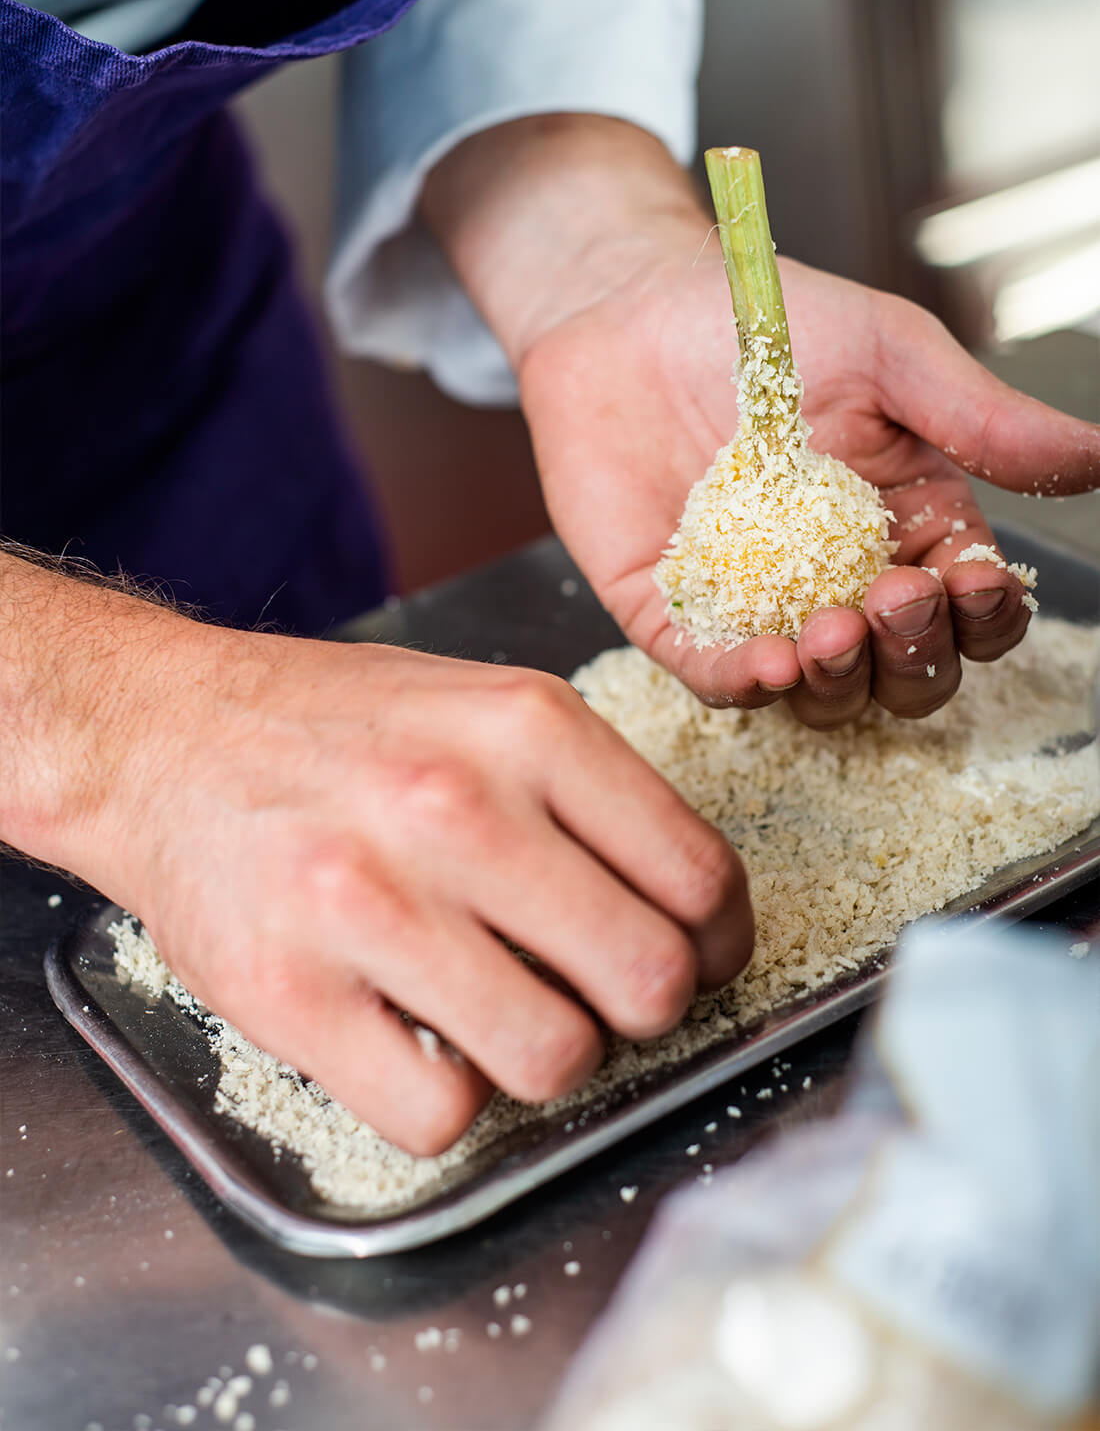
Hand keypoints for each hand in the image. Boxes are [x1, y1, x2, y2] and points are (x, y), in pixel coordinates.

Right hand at [2, 558, 749, 1153]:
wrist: (162, 738)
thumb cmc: (339, 732)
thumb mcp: (485, 708)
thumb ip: (592, 798)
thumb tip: (691, 919)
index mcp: (528, 726)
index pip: (701, 879)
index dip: (718, 943)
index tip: (696, 957)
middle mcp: (456, 806)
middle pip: (648, 981)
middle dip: (642, 1011)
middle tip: (599, 995)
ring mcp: (368, 901)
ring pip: (554, 1059)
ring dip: (545, 1058)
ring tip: (500, 1014)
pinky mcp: (290, 992)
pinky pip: (440, 1116)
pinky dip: (446, 1103)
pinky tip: (419, 1043)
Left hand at [519, 248, 1099, 727]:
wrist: (632, 305)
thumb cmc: (765, 322)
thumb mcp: (889, 354)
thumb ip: (981, 417)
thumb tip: (1097, 459)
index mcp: (908, 528)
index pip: (968, 606)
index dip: (982, 613)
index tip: (972, 582)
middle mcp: (838, 582)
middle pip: (903, 669)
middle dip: (914, 654)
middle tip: (895, 602)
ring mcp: (757, 607)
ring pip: (820, 693)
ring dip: (840, 681)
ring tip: (830, 634)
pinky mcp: (674, 614)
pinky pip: (715, 675)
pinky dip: (746, 682)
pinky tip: (767, 664)